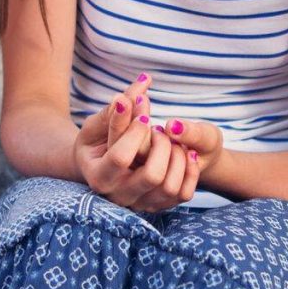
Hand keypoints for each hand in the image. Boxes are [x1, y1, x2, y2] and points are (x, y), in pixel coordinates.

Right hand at [72, 75, 202, 212]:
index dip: (136, 130)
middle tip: (159, 129)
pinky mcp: (159, 204)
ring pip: (171, 186)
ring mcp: (141, 203)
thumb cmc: (98, 140)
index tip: (144, 113)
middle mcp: (119, 196)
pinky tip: (185, 151)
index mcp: (98, 176)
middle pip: (152, 176)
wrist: (105, 166)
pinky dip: (190, 170)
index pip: (121, 157)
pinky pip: (184, 194)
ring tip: (170, 139)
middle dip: (162, 146)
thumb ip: (117, 107)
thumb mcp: (98, 123)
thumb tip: (143, 83)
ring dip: (178, 156)